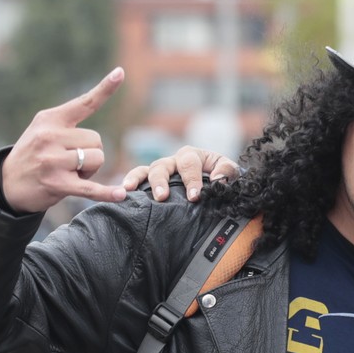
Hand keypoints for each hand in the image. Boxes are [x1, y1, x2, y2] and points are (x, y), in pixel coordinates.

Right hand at [0, 68, 129, 213]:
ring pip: (97, 159)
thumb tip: (97, 138)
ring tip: (68, 173)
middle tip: (69, 162)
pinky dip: (108, 193)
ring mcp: (53, 161)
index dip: (105, 89)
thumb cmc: (32, 155)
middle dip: (90, 153)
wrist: (6, 184)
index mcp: (50, 119)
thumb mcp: (42, 130)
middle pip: (97, 140)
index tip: (120, 73)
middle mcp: (50, 136)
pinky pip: (91, 188)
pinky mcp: (57, 184)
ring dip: (90, 170)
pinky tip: (121, 195)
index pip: (84, 103)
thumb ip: (66, 126)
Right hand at [123, 145, 241, 202]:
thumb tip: (217, 179)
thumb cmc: (222, 177)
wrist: (217, 184)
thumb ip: (227, 171)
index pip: (189, 164)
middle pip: (163, 166)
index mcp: (193, 156)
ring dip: (138, 179)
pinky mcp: (152, 182)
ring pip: (147, 170)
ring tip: (130, 190)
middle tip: (162, 197)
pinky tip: (123, 191)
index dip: (191, 180)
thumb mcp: (230, 171)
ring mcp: (161, 171)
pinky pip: (138, 178)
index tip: (194, 196)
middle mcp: (174, 161)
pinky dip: (130, 182)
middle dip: (161, 181)